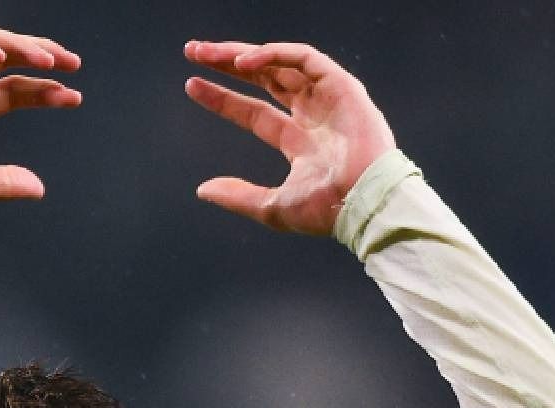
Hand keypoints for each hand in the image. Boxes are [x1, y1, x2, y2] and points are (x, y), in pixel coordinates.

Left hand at [183, 41, 396, 235]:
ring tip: (208, 51)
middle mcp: (312, 114)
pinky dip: (274, 54)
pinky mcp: (341, 85)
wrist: (363, 202)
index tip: (191, 85)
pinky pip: (304, 58)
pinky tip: (244, 62)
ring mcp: (327, 97)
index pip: (253, 111)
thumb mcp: (273, 206)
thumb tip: (202, 190)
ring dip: (243, 53)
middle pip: (264, 79)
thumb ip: (238, 196)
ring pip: (279, 63)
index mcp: (299, 141)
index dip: (222, 98)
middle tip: (193, 51)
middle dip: (228, 63)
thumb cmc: (326, 210)